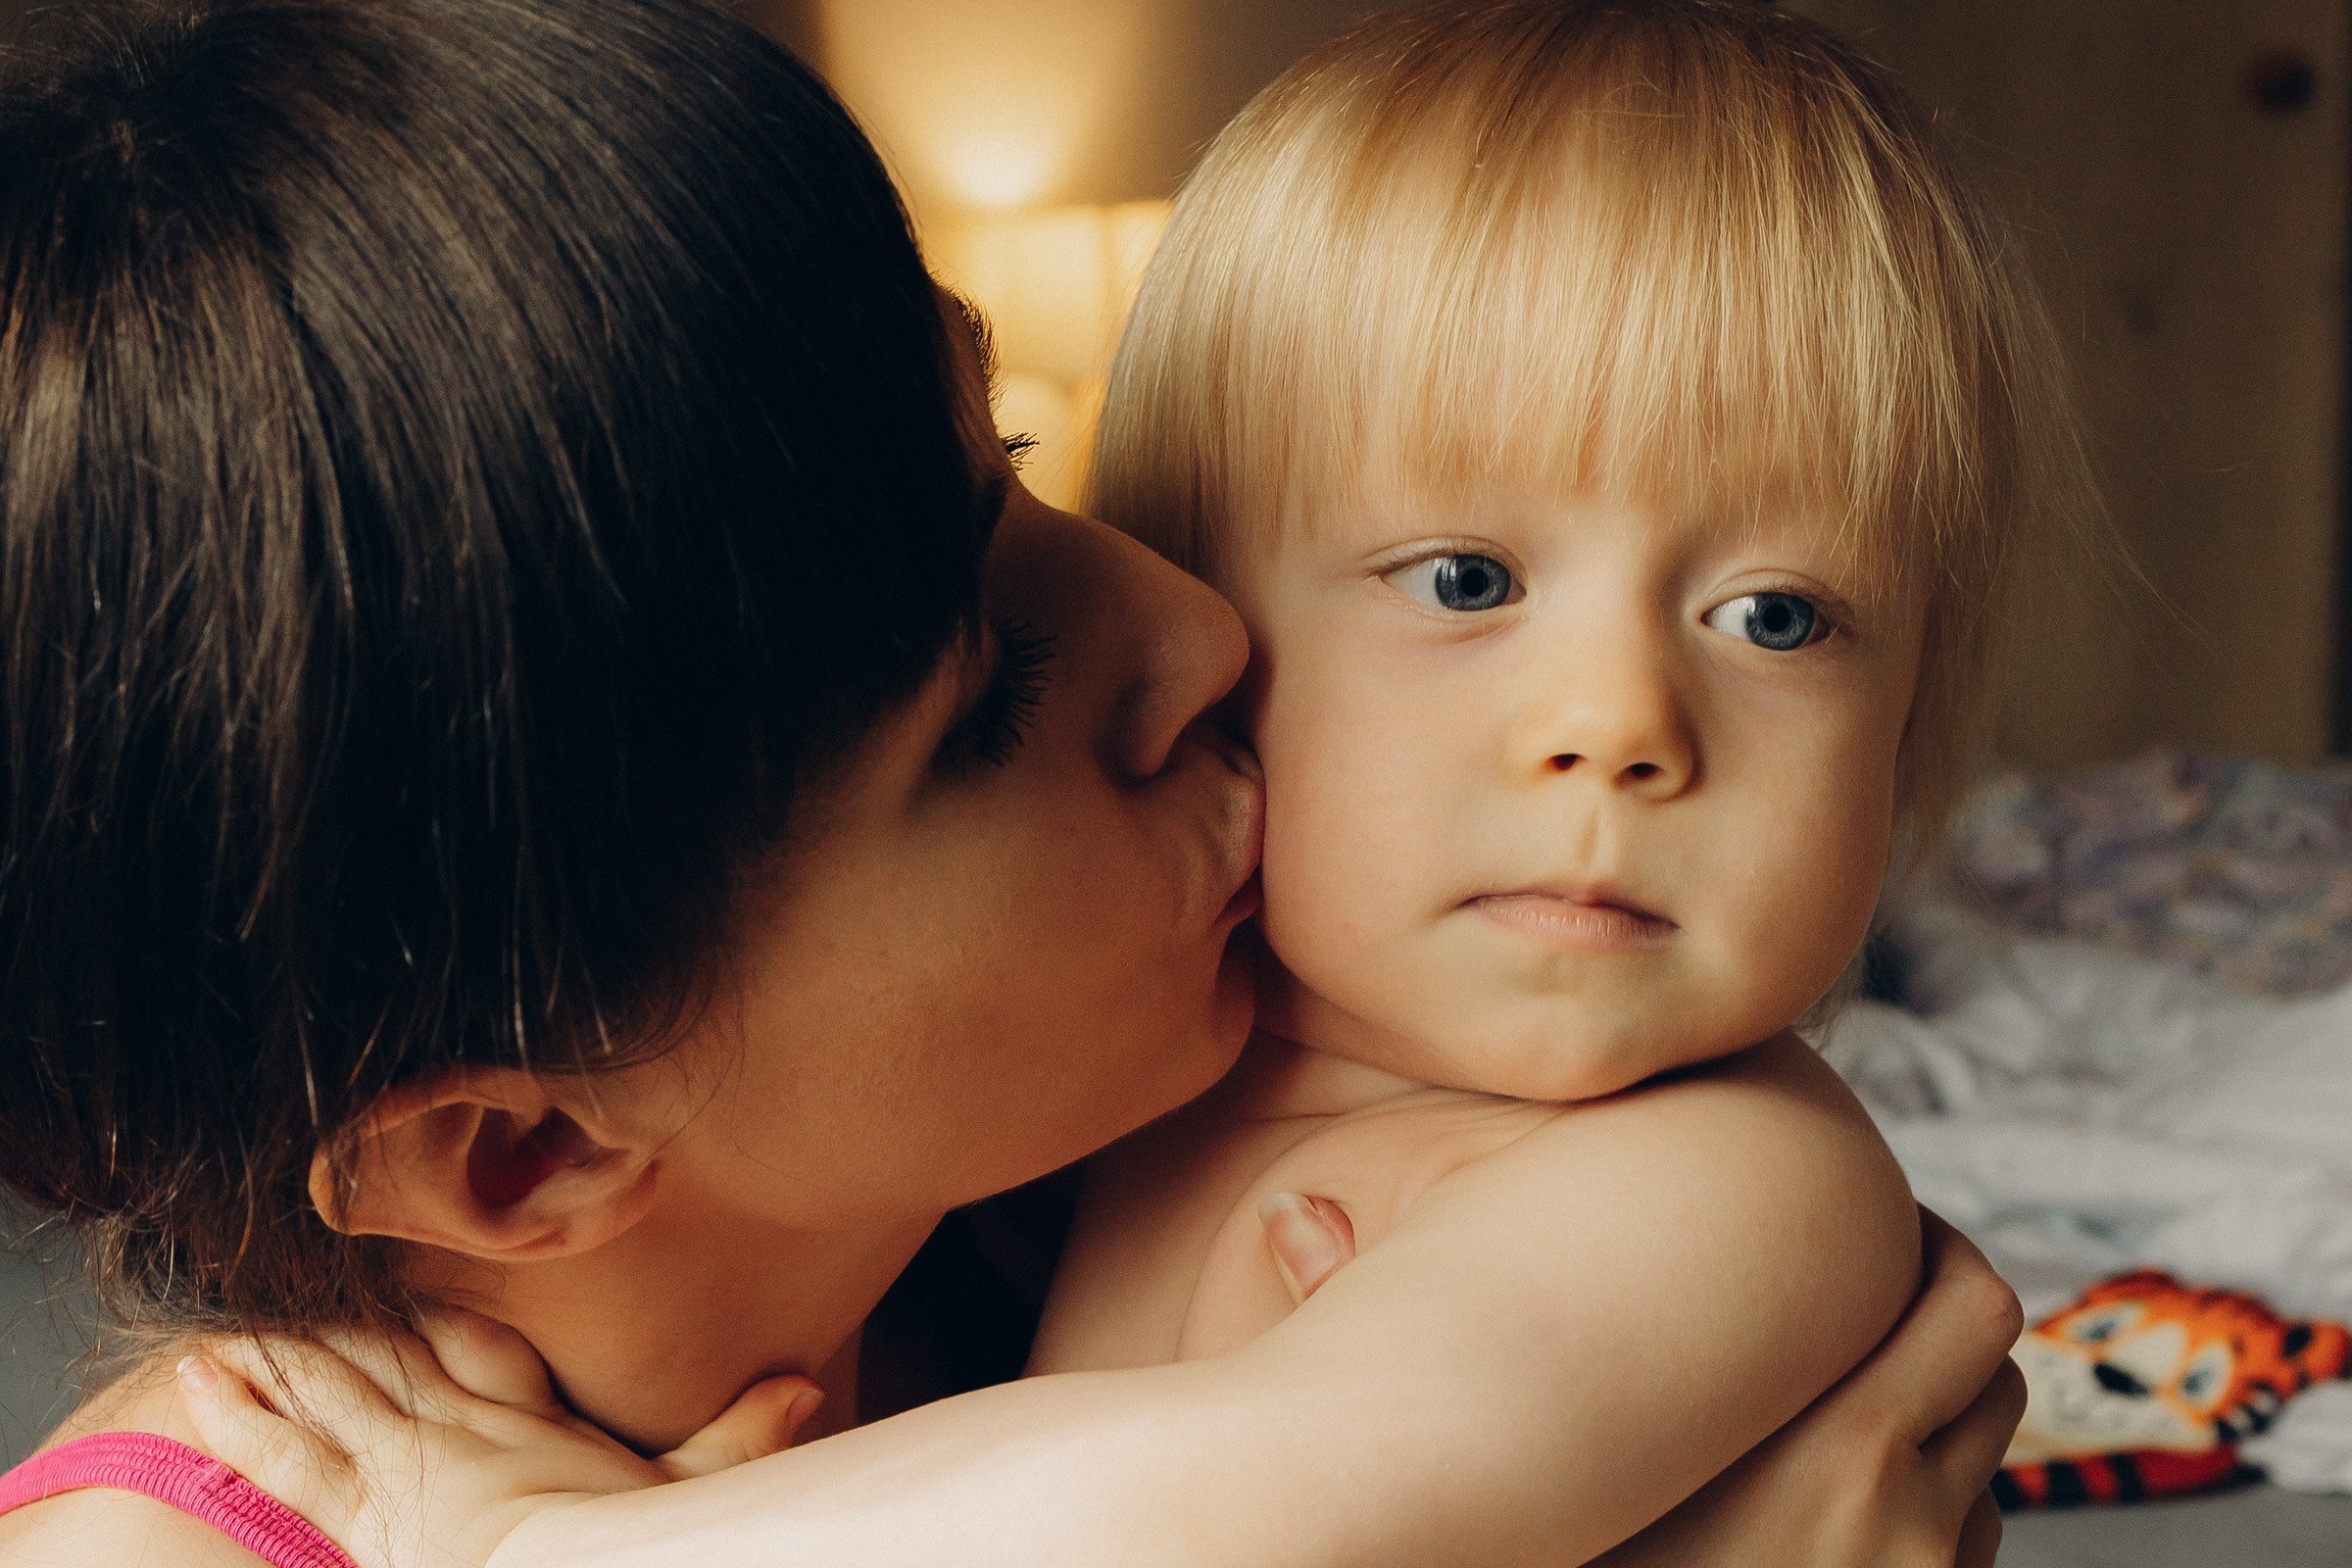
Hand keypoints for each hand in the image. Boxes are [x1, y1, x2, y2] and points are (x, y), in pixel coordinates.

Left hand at [178, 1309, 821, 1567]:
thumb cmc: (631, 1547)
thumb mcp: (697, 1498)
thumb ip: (742, 1439)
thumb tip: (807, 1385)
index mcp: (533, 1423)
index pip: (476, 1348)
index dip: (435, 1312)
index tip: (401, 1270)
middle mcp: (463, 1431)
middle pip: (390, 1360)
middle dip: (334, 1327)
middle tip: (278, 1280)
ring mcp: (406, 1466)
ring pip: (330, 1391)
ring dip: (274, 1358)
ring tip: (220, 1326)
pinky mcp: (363, 1513)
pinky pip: (290, 1454)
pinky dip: (241, 1416)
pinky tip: (200, 1380)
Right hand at [1587, 1209, 2025, 1567]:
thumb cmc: (1607, 1550)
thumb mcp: (1638, 1448)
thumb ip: (1689, 1368)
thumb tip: (1685, 1276)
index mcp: (1833, 1445)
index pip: (1973, 1302)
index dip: (1939, 1248)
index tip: (1880, 1225)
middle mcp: (1902, 1509)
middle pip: (1995, 1365)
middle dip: (1944, 1325)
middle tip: (1874, 1302)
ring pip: (1981, 1457)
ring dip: (1934, 1423)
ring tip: (1831, 1420)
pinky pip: (1965, 1541)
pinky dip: (1928, 1510)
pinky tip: (1836, 1513)